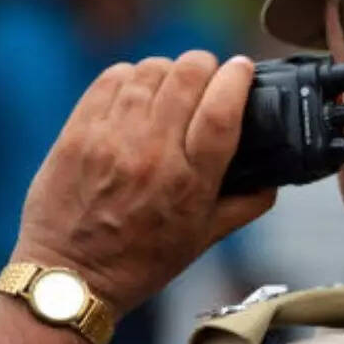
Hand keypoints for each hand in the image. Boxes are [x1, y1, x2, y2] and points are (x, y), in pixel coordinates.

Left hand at [10, 51, 275, 316]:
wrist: (69, 277)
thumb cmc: (139, 262)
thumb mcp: (203, 240)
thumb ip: (246, 206)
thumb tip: (274, 179)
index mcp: (189, 182)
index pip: (222, 109)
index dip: (237, 78)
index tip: (243, 69)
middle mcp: (152, 154)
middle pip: (187, 76)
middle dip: (206, 65)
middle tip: (208, 75)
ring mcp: (110, 139)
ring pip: (150, 71)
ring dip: (169, 70)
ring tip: (171, 85)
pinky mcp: (78, 132)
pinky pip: (112, 79)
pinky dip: (132, 76)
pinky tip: (137, 91)